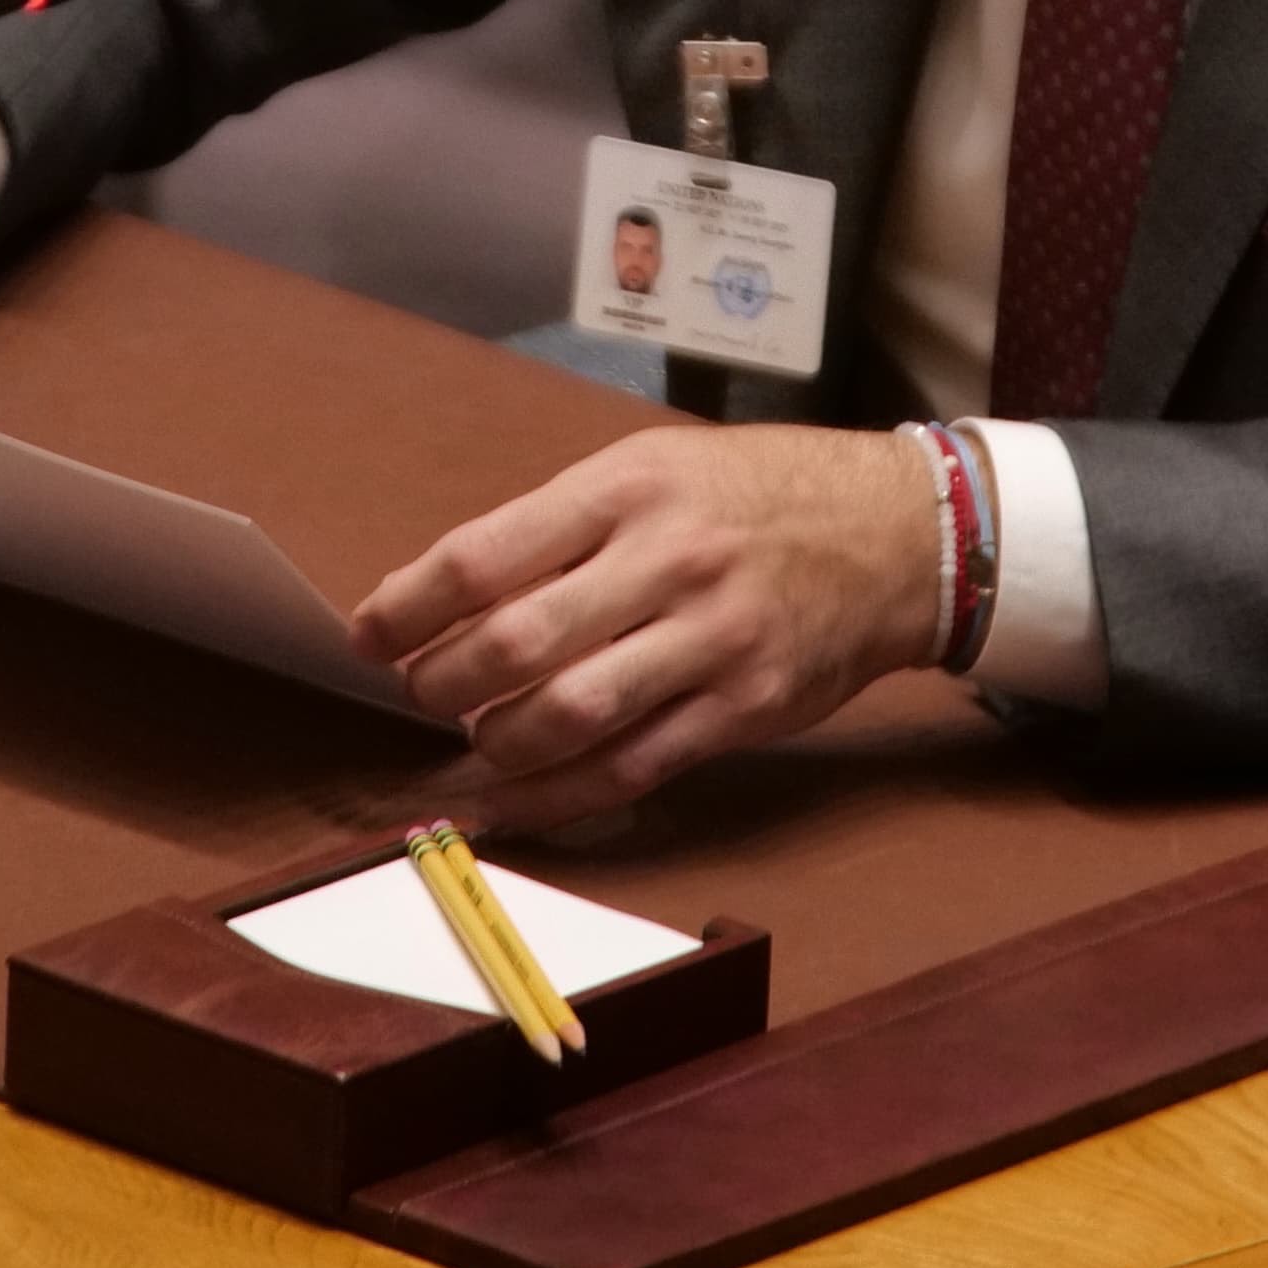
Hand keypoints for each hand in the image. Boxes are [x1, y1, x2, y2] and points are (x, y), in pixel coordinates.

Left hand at [349, 425, 931, 826]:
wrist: (899, 533)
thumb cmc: (757, 494)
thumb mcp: (656, 469)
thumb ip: (562, 528)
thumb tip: (447, 595)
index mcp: (630, 489)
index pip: (487, 555)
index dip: (409, 604)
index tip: (369, 632)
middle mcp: (669, 562)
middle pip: (519, 643)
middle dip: (441, 682)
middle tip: (417, 692)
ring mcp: (712, 641)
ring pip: (571, 715)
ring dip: (497, 742)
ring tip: (471, 738)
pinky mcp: (746, 708)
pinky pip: (633, 769)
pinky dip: (560, 796)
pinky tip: (517, 799)